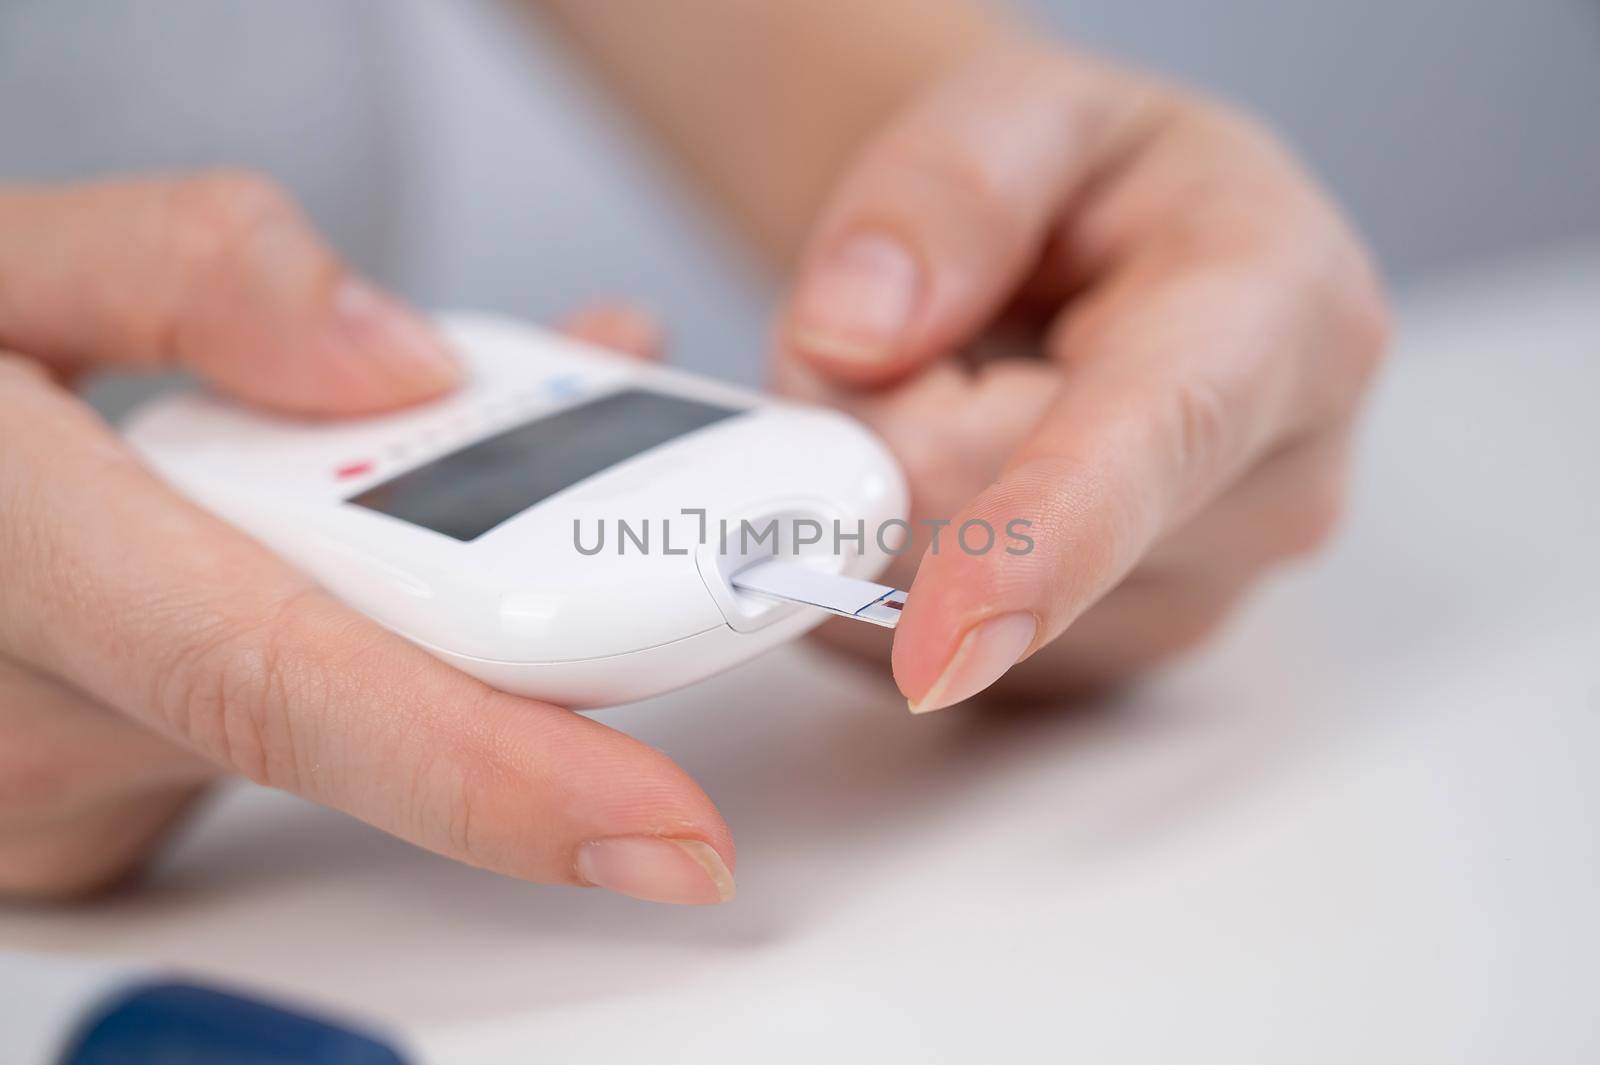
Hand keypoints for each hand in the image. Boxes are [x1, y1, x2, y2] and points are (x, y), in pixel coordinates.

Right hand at [0, 174, 733, 903]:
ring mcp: (91, 777)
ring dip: (493, 590)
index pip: (277, 689)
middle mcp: (52, 720)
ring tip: (571, 441)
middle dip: (557, 618)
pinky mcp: (127, 787)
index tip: (667, 832)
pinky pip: (337, 712)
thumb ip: (191, 271)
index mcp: (10, 564)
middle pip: (382, 699)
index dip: (486, 772)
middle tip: (689, 507)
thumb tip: (411, 362)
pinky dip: (423, 613)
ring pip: (375, 701)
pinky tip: (465, 517)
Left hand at [776, 43, 1388, 709]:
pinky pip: (912, 647)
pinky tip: (955, 479)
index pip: (1151, 447)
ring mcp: (1191, 598)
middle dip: (876, 425)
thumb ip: (943, 192)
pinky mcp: (1102, 667)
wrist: (1110, 264)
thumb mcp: (1022, 109)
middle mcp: (1267, 491)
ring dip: (878, 492)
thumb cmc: (1088, 187)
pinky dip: (885, 564)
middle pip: (978, 526)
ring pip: (927, 596)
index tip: (943, 640)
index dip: (1034, 546)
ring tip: (955, 394)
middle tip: (904, 333)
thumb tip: (852, 337)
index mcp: (1282, 318)